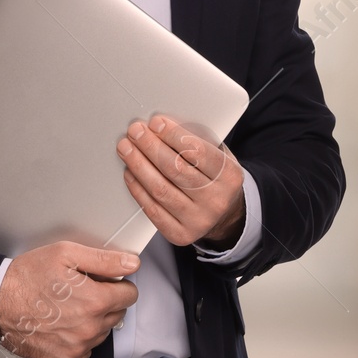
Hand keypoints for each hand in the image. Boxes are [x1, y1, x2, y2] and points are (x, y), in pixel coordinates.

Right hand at [0, 241, 138, 357]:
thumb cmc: (26, 278)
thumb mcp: (66, 254)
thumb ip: (104, 259)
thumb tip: (131, 263)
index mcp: (95, 301)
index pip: (129, 295)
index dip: (118, 285)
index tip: (105, 283)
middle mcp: (88, 329)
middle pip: (117, 314)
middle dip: (105, 302)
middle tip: (81, 292)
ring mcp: (76, 348)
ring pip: (101, 333)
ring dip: (92, 321)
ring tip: (68, 308)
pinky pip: (84, 351)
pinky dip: (77, 340)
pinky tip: (62, 325)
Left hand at [116, 115, 245, 248]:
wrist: (224, 214)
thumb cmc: (215, 177)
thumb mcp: (219, 155)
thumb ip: (197, 140)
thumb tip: (162, 126)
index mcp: (230, 176)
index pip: (198, 152)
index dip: (173, 135)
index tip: (156, 123)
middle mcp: (216, 201)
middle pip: (176, 170)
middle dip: (151, 147)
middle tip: (136, 132)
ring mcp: (198, 220)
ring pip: (161, 190)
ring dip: (139, 165)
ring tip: (127, 148)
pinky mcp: (180, 234)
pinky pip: (153, 210)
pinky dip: (138, 189)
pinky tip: (130, 173)